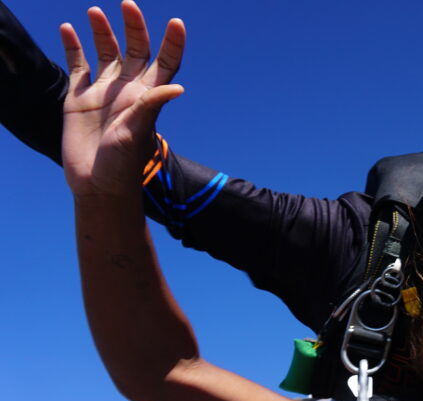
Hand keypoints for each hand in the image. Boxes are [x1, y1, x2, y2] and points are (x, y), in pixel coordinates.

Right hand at [60, 0, 184, 197]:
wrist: (96, 184)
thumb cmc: (123, 164)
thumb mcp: (138, 133)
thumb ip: (151, 106)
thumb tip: (177, 87)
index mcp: (148, 96)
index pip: (166, 63)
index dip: (172, 43)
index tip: (176, 23)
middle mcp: (128, 88)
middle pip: (135, 50)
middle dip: (134, 27)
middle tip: (128, 5)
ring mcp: (103, 91)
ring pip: (105, 52)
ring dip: (102, 31)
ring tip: (96, 11)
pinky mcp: (79, 97)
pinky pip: (77, 65)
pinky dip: (73, 46)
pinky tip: (68, 29)